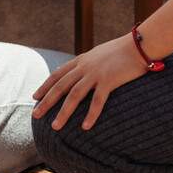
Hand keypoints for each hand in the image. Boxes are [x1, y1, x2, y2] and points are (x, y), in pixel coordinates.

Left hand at [31, 34, 150, 129]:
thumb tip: (77, 71)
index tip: (34, 97)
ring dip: (63, 112)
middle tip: (35, 115)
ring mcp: (95, 74)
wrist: (138, 45)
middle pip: (60, 86)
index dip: (45, 86)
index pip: (57, 74)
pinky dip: (90, 114)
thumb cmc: (121, 51)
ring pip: (74, 95)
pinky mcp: (109, 81)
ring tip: (55, 126)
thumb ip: (87, 63)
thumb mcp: (98, 54)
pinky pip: (97, 101)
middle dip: (46, 101)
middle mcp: (84, 67)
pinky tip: (85, 127)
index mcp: (81, 61)